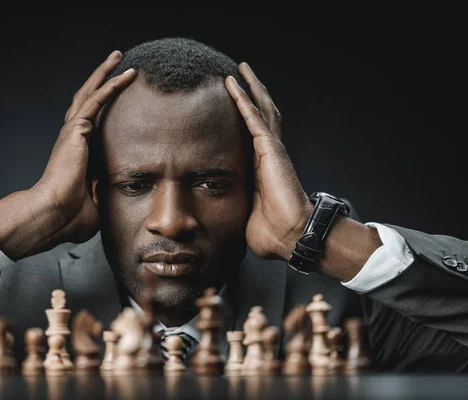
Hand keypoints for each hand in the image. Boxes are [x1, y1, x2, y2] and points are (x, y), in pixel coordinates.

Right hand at [35, 51, 135, 241]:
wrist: (55, 214)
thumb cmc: (69, 216)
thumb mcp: (95, 203)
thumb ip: (104, 195)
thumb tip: (116, 201)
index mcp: (76, 153)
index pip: (91, 123)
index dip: (102, 107)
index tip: (115, 98)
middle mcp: (73, 137)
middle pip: (87, 99)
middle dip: (101, 79)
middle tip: (116, 63)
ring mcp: (73, 131)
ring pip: (90, 92)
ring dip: (105, 73)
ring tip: (119, 57)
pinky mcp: (77, 129)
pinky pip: (96, 100)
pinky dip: (111, 85)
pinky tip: (126, 74)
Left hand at [225, 63, 312, 259]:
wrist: (289, 235)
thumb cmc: (271, 232)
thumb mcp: (248, 216)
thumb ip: (240, 209)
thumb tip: (225, 221)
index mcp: (263, 169)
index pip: (254, 136)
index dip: (247, 118)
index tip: (236, 106)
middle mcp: (269, 154)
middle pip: (262, 115)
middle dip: (252, 93)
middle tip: (240, 75)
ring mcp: (271, 149)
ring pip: (261, 108)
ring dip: (250, 88)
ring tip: (239, 69)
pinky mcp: (270, 148)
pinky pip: (253, 117)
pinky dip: (243, 98)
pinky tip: (232, 83)